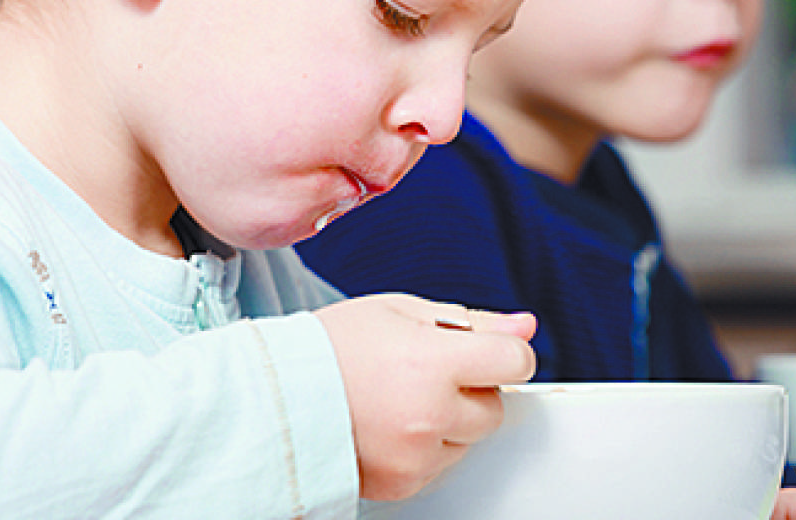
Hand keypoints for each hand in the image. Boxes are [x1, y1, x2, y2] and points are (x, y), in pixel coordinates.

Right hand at [315, 294, 535, 500]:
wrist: (271, 396)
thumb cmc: (330, 346)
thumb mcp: (400, 311)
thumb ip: (471, 321)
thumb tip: (524, 325)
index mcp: (432, 361)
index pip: (515, 362)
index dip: (503, 353)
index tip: (484, 351)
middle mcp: (429, 414)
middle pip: (495, 409)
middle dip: (472, 390)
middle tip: (425, 374)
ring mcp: (416, 455)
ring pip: (467, 440)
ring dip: (448, 421)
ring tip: (398, 400)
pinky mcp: (402, 483)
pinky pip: (439, 465)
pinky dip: (424, 448)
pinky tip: (388, 426)